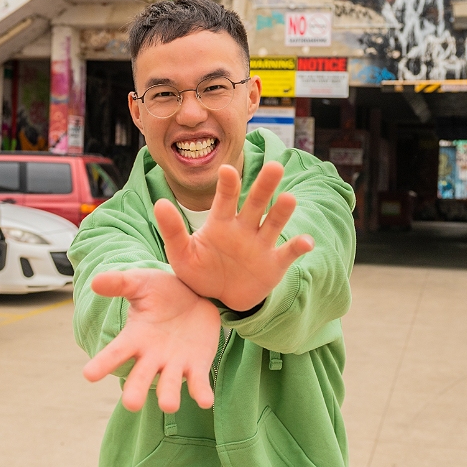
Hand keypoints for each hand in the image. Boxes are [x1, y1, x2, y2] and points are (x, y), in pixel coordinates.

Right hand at [82, 268, 219, 412]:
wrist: (195, 293)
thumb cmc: (162, 290)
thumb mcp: (141, 282)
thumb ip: (120, 283)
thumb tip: (96, 281)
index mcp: (136, 337)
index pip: (116, 352)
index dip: (103, 363)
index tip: (88, 375)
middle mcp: (152, 357)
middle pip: (141, 376)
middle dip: (136, 390)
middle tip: (131, 404)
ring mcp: (174, 364)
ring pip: (169, 384)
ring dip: (169, 395)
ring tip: (169, 405)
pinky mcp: (197, 366)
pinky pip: (198, 382)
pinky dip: (201, 392)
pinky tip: (205, 401)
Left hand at [154, 161, 313, 312]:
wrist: (217, 299)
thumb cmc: (198, 271)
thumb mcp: (181, 253)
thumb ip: (172, 230)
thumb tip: (159, 203)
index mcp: (220, 222)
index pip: (225, 198)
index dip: (228, 184)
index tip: (227, 169)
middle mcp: (244, 227)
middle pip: (256, 202)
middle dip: (264, 186)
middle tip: (274, 167)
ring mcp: (261, 244)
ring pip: (273, 222)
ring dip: (282, 211)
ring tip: (289, 199)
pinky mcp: (274, 263)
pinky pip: (288, 252)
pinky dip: (298, 246)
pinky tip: (307, 242)